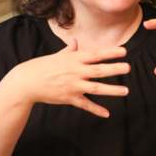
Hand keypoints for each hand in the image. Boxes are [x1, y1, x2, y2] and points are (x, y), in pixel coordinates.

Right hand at [11, 40, 129, 117]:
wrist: (26, 82)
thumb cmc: (41, 66)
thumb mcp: (56, 56)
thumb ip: (69, 51)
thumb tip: (75, 42)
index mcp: (73, 59)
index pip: (95, 54)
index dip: (110, 53)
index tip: (124, 51)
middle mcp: (75, 72)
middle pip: (98, 70)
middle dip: (114, 69)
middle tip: (128, 68)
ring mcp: (73, 86)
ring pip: (96, 88)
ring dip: (112, 90)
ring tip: (126, 91)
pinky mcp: (69, 98)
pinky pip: (85, 105)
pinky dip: (96, 110)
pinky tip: (107, 114)